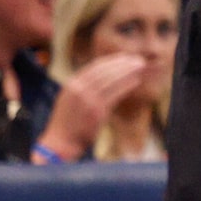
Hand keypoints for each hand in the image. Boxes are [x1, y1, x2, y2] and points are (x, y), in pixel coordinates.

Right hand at [39, 51, 153, 158]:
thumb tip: (102, 77)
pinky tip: (135, 81)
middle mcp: (79, 89)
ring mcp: (88, 100)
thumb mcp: (69, 99)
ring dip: (127, 71)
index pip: (94, 67)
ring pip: (112, 79)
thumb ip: (82, 87)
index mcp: (72, 84)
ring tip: (139, 67)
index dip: (111, 61)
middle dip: (122, 63)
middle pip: (105, 70)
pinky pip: (116, 94)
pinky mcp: (97, 111)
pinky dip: (126, 85)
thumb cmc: (67, 123)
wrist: (60, 143)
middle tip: (137, 60)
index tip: (124, 58)